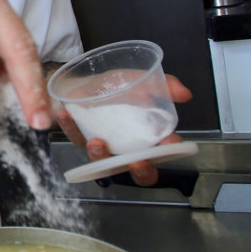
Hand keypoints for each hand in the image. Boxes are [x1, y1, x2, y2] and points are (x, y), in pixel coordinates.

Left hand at [56, 74, 192, 185]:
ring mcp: (102, 145)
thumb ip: (164, 86)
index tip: (168, 144)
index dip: (167, 153)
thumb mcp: (139, 80)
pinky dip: (69, 126)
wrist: (84, 80)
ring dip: (100, 154)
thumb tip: (184, 94)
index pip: (162, 153)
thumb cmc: (115, 86)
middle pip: (137, 170)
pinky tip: (66, 114)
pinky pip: (74, 136)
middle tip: (136, 162)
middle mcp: (125, 147)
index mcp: (145, 137)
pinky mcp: (79, 137)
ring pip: (102, 160)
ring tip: (97, 141)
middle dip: (140, 171)